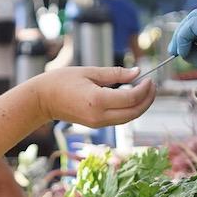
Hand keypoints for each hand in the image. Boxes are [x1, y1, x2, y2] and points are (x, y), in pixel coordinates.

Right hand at [35, 67, 156, 129]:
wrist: (43, 99)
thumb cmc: (62, 81)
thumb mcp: (89, 71)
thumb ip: (115, 73)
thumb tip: (137, 72)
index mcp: (98, 100)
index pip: (131, 98)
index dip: (144, 89)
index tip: (149, 78)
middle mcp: (99, 116)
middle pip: (134, 113)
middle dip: (148, 100)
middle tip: (153, 85)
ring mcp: (98, 123)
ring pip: (129, 118)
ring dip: (141, 106)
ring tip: (146, 90)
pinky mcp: (97, 124)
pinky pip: (120, 119)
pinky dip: (130, 110)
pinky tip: (132, 97)